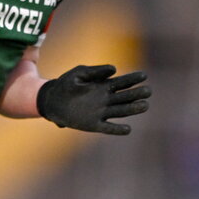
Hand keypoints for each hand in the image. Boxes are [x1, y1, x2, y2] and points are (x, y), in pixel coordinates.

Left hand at [36, 64, 150, 134]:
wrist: (51, 101)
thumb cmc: (66, 84)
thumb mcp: (79, 73)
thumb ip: (96, 71)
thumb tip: (114, 69)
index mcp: (104, 86)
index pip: (123, 82)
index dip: (133, 79)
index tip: (143, 76)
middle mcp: (106, 100)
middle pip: (125, 97)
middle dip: (137, 94)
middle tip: (148, 91)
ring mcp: (101, 112)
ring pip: (121, 111)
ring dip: (133, 109)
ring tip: (145, 106)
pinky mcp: (93, 124)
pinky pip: (108, 128)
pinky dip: (117, 129)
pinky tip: (127, 129)